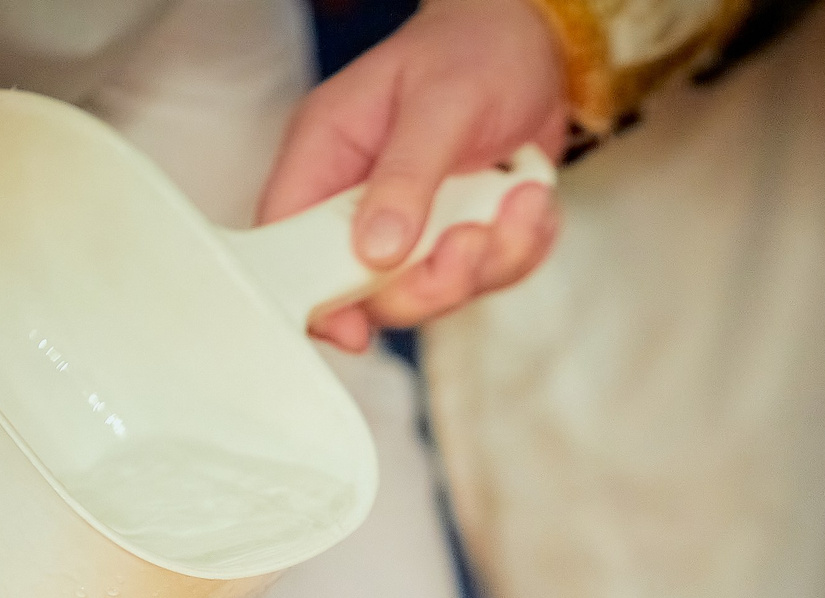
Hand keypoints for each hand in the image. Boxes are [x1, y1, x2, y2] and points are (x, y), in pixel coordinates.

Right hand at [256, 0, 568, 351]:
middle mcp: (361, 199)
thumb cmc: (476, 50)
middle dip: (430, 282)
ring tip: (521, 199)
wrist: (537, 44)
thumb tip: (376, 249)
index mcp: (328, 155)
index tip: (354, 327)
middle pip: (366, 292)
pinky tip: (528, 199)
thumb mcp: (440, 104)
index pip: (288, 244)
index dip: (313, 297)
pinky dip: (519, 248)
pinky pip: (485, 278)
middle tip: (471, 239)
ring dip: (490, 259)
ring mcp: (411, 226)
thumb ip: (406, 177)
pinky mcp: (457, 239)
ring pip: (433, 292)